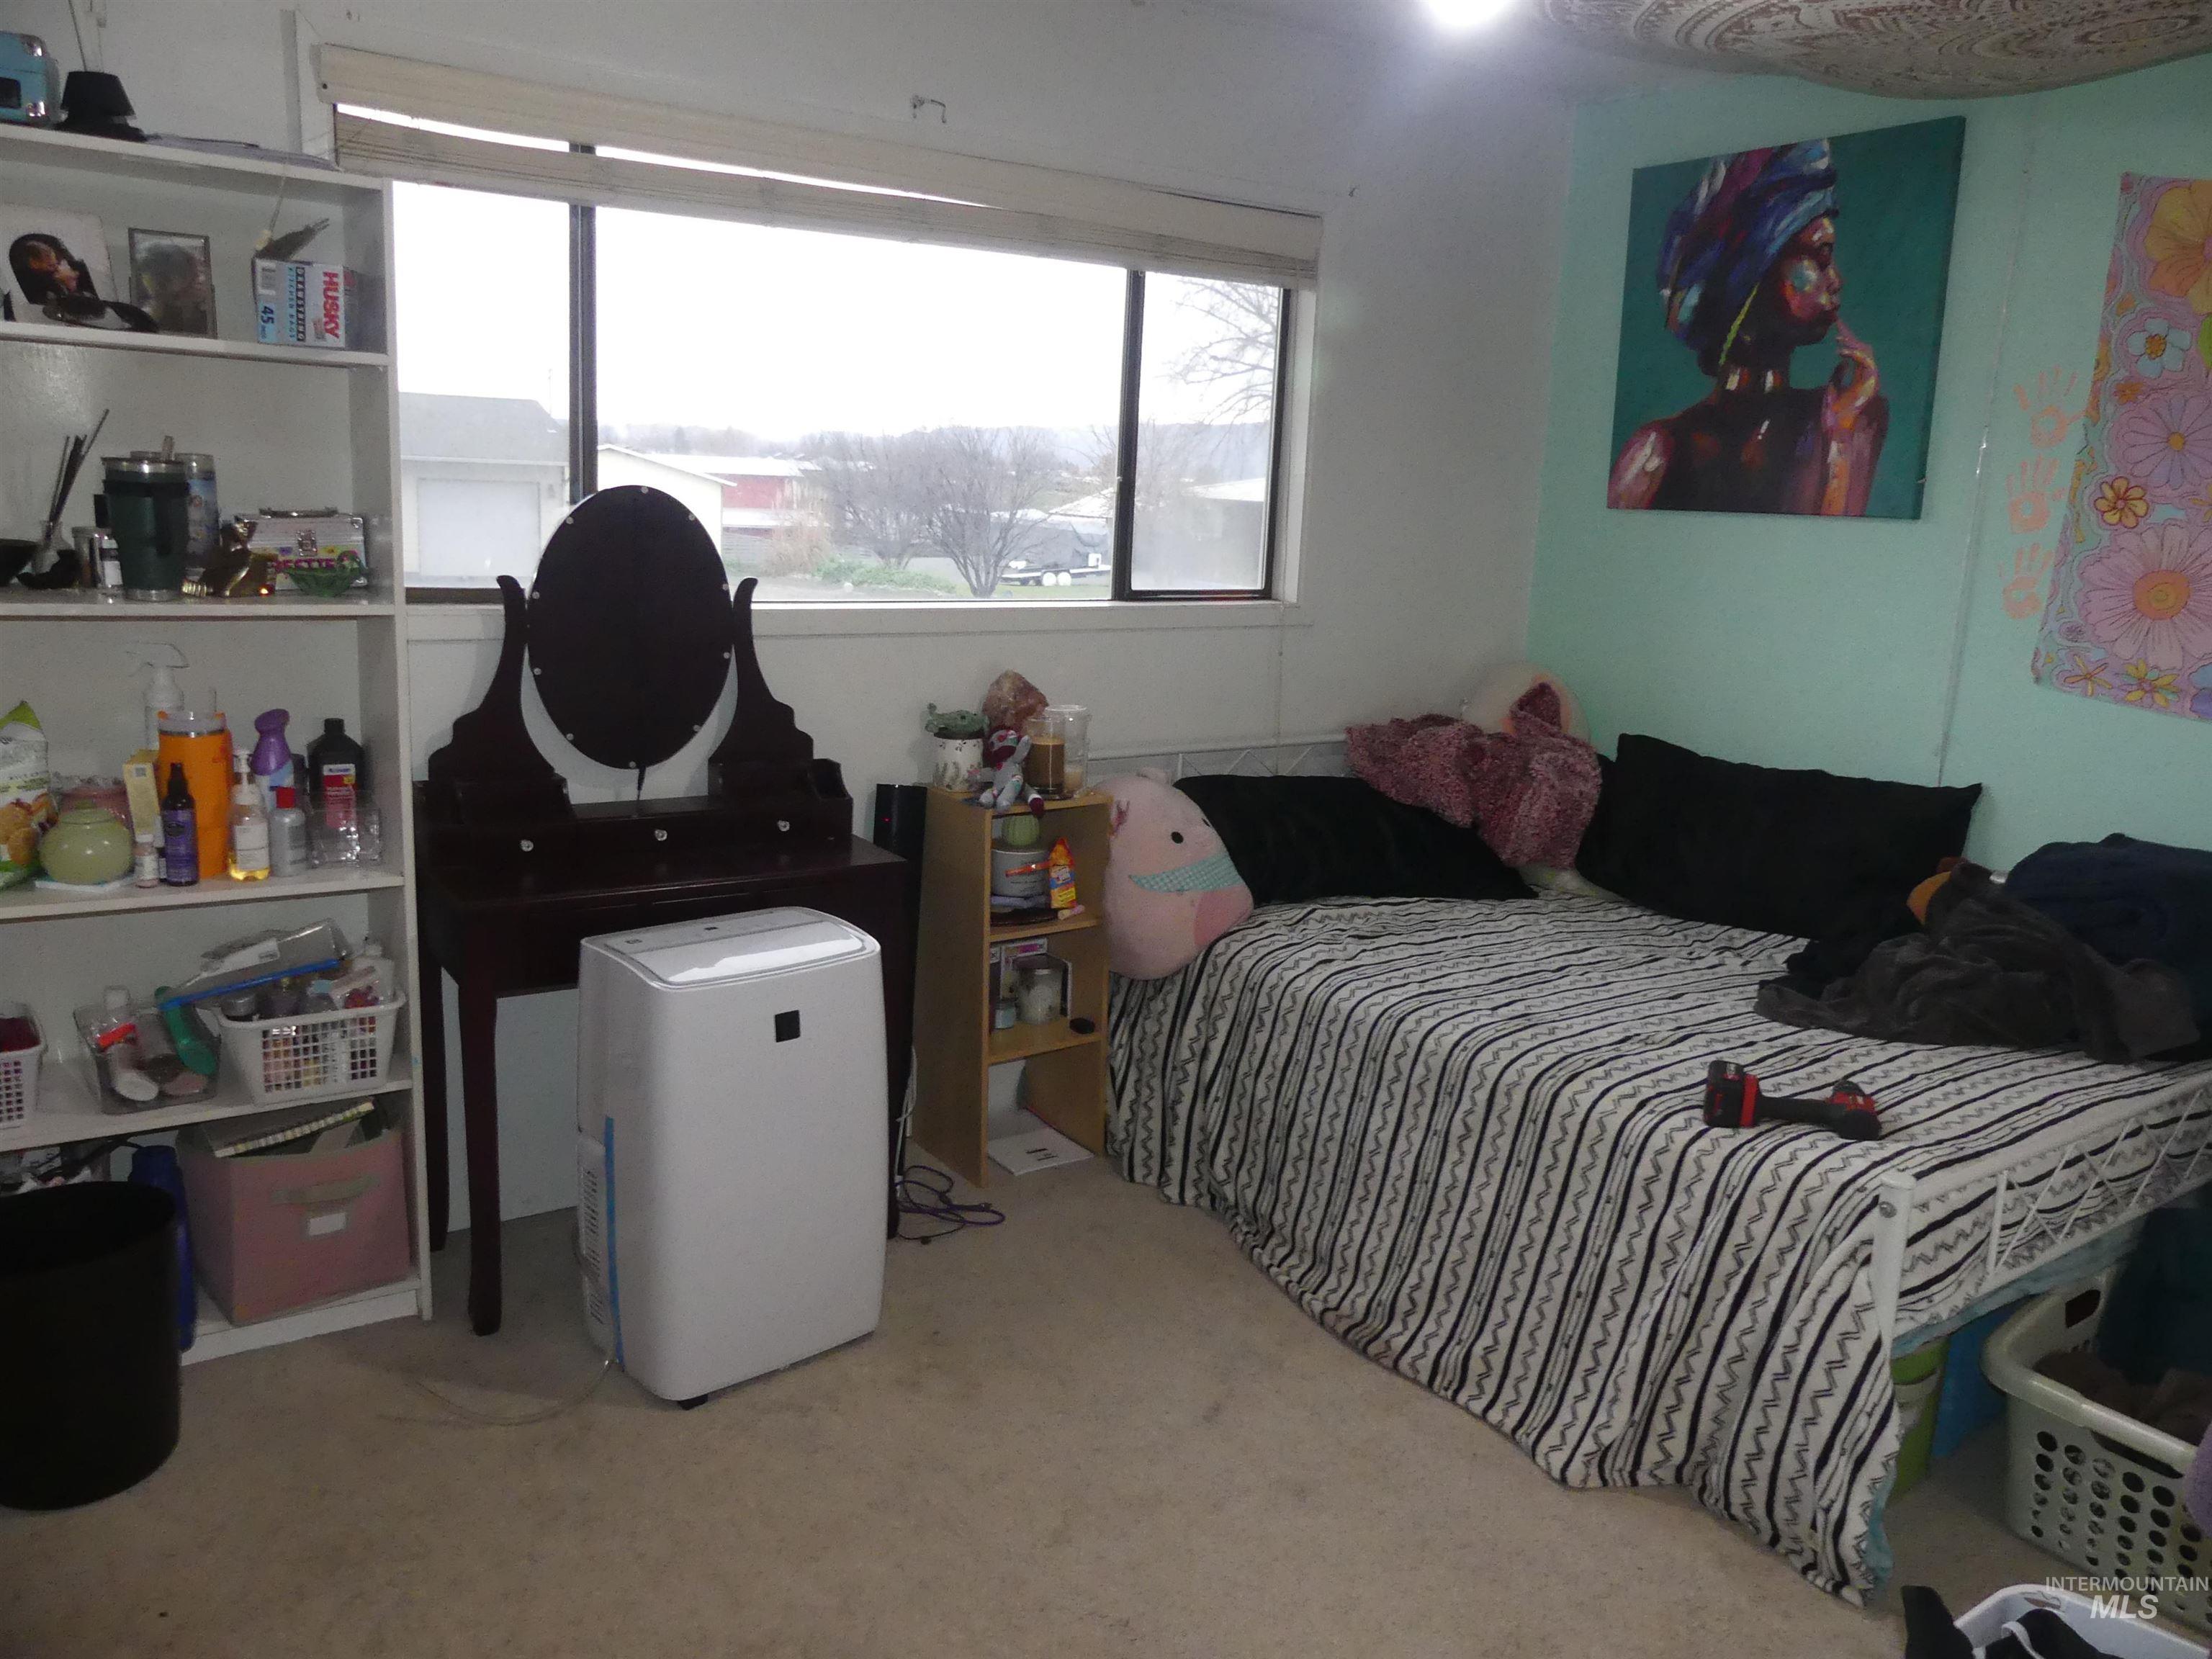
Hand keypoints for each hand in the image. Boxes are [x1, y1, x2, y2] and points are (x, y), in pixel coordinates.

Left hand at [1824, 319, 1880, 435]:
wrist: (1838, 428)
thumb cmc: (1835, 413)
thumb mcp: (1833, 388)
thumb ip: (1838, 375)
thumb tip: (1841, 362)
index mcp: (1860, 377)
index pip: (1856, 353)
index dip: (1847, 340)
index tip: (1837, 327)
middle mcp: (1868, 376)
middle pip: (1863, 349)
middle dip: (1850, 336)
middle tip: (1837, 324)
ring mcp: (1872, 379)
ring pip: (1866, 353)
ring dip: (1852, 344)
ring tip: (1838, 339)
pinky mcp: (1872, 383)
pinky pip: (1866, 363)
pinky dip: (1854, 355)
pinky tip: (1841, 352)